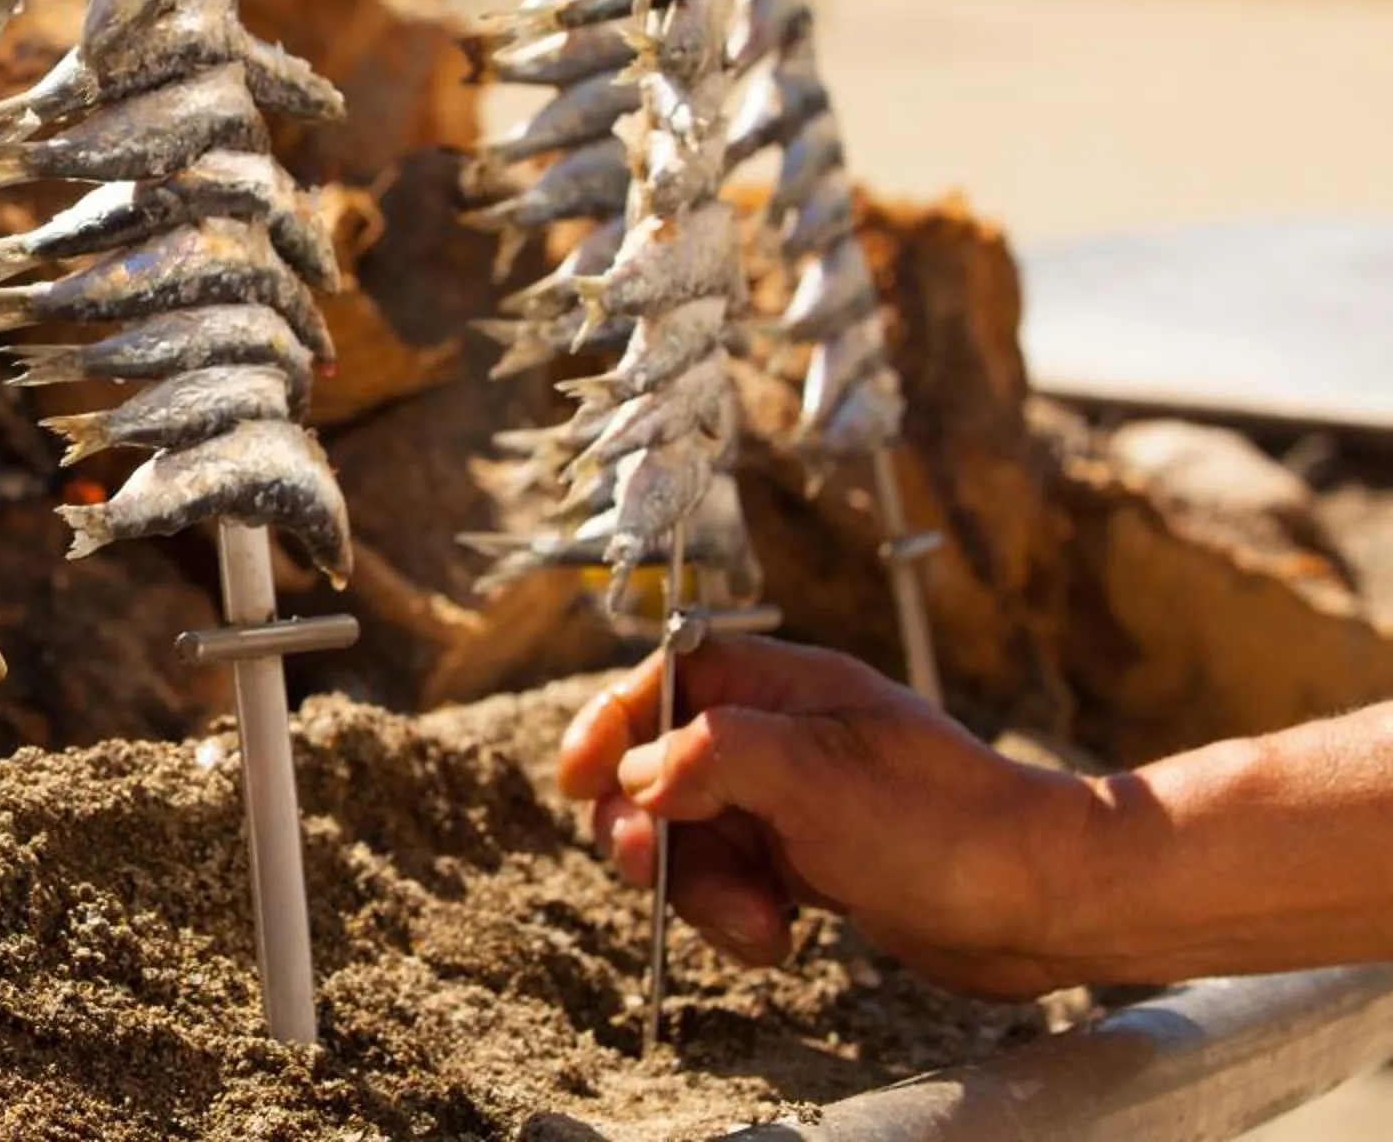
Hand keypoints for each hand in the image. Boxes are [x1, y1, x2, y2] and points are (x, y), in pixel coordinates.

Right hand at [557, 635, 1096, 998]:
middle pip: (660, 770)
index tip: (576, 779)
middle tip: (653, 871)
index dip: (609, 725)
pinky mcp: (812, 860)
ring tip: (757, 925)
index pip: (663, 681)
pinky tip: (780, 939)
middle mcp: (782, 737)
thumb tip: (637, 773)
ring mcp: (796, 801)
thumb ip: (709, 756)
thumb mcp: (812, 776)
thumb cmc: (945, 825)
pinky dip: (738, 917)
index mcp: (782, 689)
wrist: (1045, 902)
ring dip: (701, 890)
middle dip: (651, 831)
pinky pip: (735, 881)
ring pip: (693, 837)